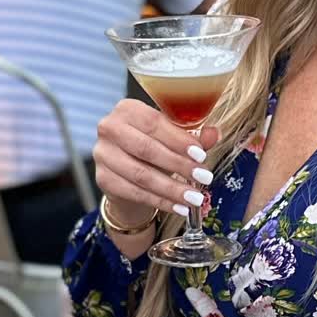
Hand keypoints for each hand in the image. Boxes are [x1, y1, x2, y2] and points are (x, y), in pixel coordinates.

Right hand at [93, 99, 218, 230]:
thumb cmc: (152, 148)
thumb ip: (193, 136)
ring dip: (172, 189)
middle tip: (204, 177)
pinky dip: (160, 201)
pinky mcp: (103, 179)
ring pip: (141, 175)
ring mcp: (103, 154)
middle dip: (178, 165)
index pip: (154, 123)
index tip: (201, 155)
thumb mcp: (173, 138)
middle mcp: (109, 128)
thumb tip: (214, 134)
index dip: (179, 140)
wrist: (126, 173)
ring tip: (194, 198)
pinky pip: (135, 193)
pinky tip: (179, 207)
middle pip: (146, 149)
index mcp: (127, 109)